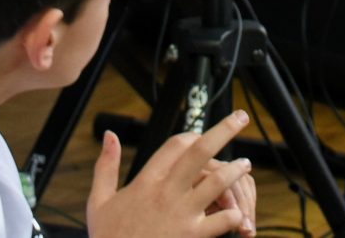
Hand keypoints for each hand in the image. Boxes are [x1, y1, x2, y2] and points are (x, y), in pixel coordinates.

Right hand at [87, 112, 253, 237]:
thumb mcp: (99, 200)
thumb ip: (106, 166)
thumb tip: (109, 135)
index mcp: (146, 180)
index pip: (176, 144)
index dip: (193, 135)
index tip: (201, 135)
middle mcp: (167, 192)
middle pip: (201, 151)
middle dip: (224, 130)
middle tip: (240, 118)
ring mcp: (182, 213)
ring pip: (217, 181)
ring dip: (236, 170)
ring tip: (245, 165)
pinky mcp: (192, 236)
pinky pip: (223, 219)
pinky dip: (234, 213)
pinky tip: (238, 211)